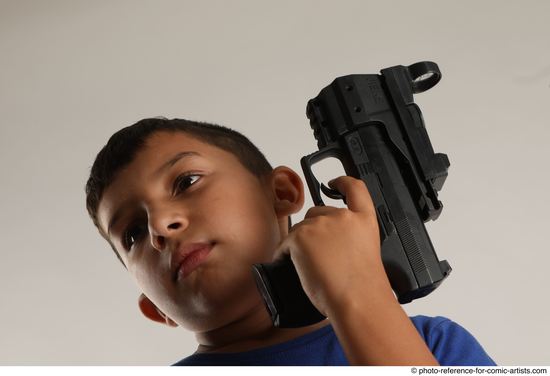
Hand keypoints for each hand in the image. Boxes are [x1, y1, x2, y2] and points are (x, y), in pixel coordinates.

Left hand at [274, 176, 393, 317]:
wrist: (357, 299)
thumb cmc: (363, 287)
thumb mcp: (365, 253)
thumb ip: (350, 239)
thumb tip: (331, 245)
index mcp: (364, 220)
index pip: (355, 188)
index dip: (342, 182)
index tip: (334, 182)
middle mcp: (342, 216)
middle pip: (316, 213)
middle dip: (313, 232)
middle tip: (319, 258)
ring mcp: (320, 224)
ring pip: (299, 230)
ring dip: (299, 246)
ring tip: (311, 269)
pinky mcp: (300, 237)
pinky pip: (284, 245)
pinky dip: (285, 256)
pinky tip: (295, 269)